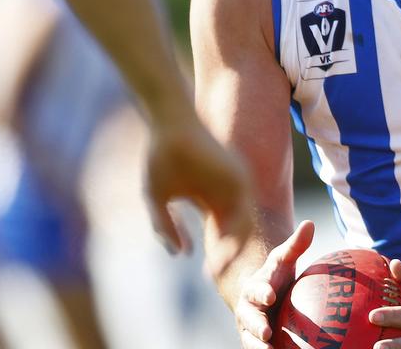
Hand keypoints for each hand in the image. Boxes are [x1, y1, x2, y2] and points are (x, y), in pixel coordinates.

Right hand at [144, 120, 252, 277]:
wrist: (168, 125)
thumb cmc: (160, 158)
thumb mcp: (158, 199)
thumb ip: (166, 227)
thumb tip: (179, 254)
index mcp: (210, 198)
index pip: (222, 233)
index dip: (217, 254)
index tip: (207, 274)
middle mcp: (227, 193)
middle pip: (236, 232)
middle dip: (227, 255)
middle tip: (216, 276)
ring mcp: (234, 185)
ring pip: (243, 223)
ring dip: (233, 247)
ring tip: (220, 266)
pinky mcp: (238, 177)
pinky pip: (243, 210)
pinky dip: (236, 230)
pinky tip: (225, 247)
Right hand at [235, 221, 315, 348]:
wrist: (263, 299)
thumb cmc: (276, 277)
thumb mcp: (283, 259)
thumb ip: (295, 244)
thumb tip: (311, 223)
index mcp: (253, 290)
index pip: (256, 290)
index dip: (261, 293)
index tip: (270, 296)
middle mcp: (247, 312)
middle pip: (249, 320)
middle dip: (256, 327)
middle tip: (267, 333)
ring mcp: (250, 331)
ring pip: (251, 342)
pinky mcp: (257, 344)